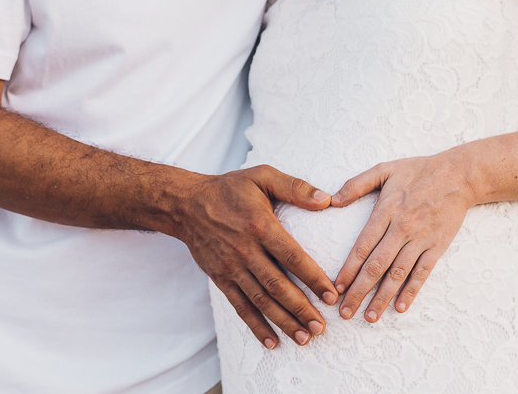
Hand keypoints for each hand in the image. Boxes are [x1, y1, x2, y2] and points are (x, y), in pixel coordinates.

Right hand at [179, 165, 337, 348]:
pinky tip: (271, 341)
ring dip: (283, 321)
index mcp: (260, 225)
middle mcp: (245, 250)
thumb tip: (327, 199)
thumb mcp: (262, 176)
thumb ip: (295, 187)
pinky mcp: (220, 278)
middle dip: (301, 309)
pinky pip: (240, 306)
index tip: (331, 295)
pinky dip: (255, 325)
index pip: (292, 256)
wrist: (186, 204)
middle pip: (277, 285)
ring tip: (304, 338)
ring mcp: (231, 267)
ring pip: (260, 300)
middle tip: (321, 327)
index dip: (312, 277)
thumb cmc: (229, 189)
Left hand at [330, 153, 472, 321]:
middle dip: (359, 291)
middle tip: (345, 312)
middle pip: (376, 266)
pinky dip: (411, 291)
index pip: (363, 246)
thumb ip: (356, 184)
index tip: (337, 287)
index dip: (348, 269)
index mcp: (386, 211)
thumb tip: (331, 201)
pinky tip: (400, 307)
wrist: (459, 175)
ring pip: (398, 274)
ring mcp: (421, 239)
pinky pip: (422, 273)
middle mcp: (402, 228)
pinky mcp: (437, 247)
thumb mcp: (384, 169)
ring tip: (369, 317)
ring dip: (382, 298)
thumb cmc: (418, 170)